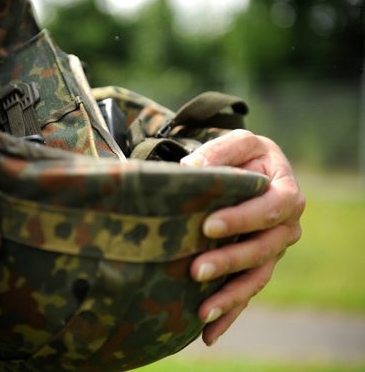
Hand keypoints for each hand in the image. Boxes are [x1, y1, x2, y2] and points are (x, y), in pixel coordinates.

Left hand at [180, 129, 304, 345]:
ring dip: (230, 296)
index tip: (208, 227)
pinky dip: (230, 314)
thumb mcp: (238, 144)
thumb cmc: (243, 158)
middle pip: (263, 249)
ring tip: (201, 312)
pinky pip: (247, 294)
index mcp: (285, 193)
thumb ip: (219, 152)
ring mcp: (273, 251)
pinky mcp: (257, 268)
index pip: (271, 208)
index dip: (242, 219)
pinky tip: (208, 333)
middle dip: (229, 261)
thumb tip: (190, 169)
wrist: (249, 174)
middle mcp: (286, 227)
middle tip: (196, 270)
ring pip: (257, 278)